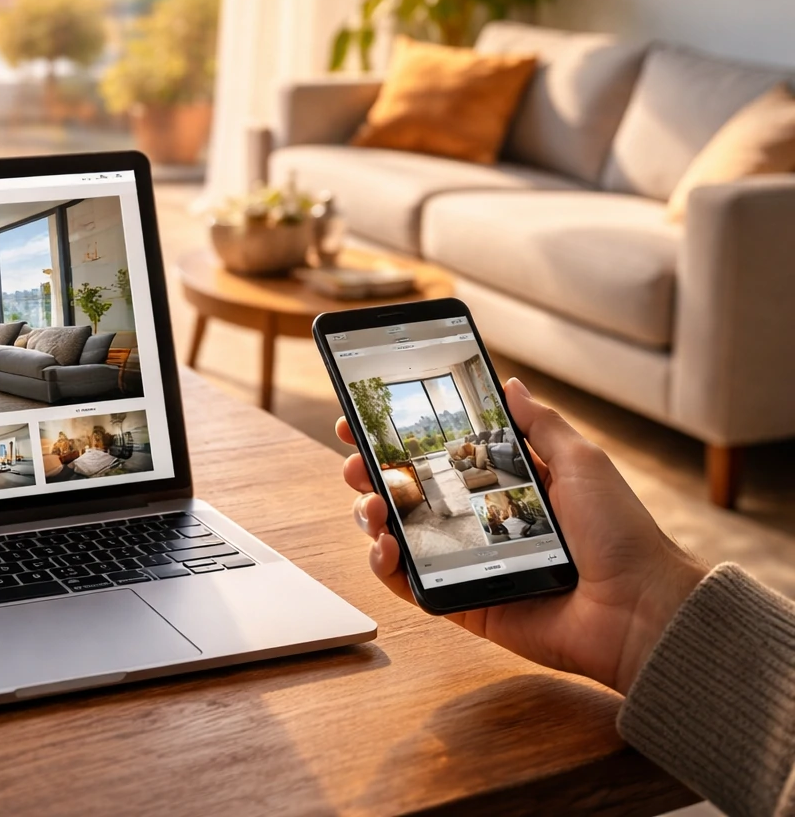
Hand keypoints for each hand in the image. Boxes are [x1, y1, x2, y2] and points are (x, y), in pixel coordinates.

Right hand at [340, 377, 706, 693]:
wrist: (639, 610)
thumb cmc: (621, 535)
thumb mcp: (582, 463)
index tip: (361, 419)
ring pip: (397, 534)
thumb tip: (509, 384)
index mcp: (503, 484)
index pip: (438, 454)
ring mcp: (465, 561)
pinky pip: (408, 584)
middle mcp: (477, 520)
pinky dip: (384, 566)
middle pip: (406, 491)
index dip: (398, 437)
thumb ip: (540, 426)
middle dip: (369, 471)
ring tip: (373, 502)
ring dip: (371, 514)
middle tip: (353, 460)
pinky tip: (384, 547)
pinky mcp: (461, 601)